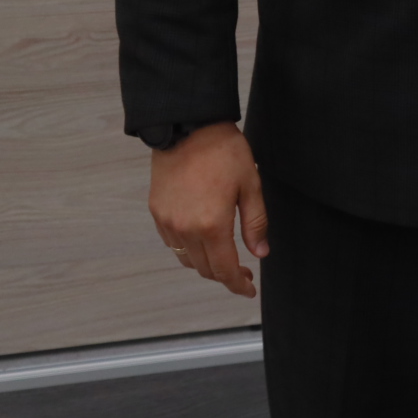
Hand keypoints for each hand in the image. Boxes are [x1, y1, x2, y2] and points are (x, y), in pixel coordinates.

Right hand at [148, 123, 265, 298]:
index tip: (248, 290)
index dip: (237, 285)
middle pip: (204, 269)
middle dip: (224, 276)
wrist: (188, 127)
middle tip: (242, 273)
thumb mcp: (250, 185)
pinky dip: (188, 250)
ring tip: (224, 258)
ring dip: (205, 265)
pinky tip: (203, 241)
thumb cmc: (224, 152)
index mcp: (212, 225)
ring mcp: (167, 222)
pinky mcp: (157, 212)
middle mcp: (185, 230)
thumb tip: (260, 253)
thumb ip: (255, 223)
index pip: (224, 270)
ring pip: (186, 259)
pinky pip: (173, 243)